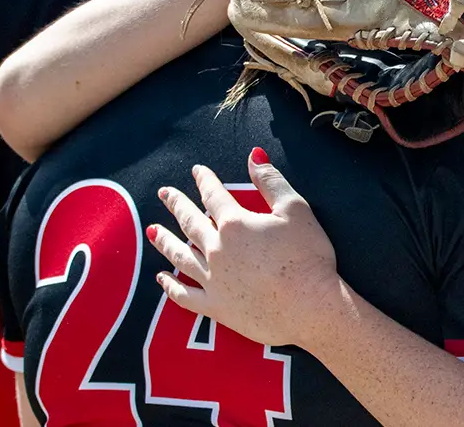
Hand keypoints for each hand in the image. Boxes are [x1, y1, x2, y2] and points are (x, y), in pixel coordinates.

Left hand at [146, 147, 339, 346]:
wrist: (310, 307)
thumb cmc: (308, 257)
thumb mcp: (295, 210)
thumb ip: (271, 181)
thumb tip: (253, 156)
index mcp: (234, 224)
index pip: (213, 195)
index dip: (204, 180)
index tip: (196, 171)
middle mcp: (216, 250)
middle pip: (189, 223)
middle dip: (176, 204)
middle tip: (164, 193)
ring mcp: (212, 280)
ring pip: (180, 256)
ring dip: (165, 241)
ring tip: (153, 231)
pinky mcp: (215, 307)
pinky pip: (183, 295)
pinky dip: (170, 286)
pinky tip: (163, 278)